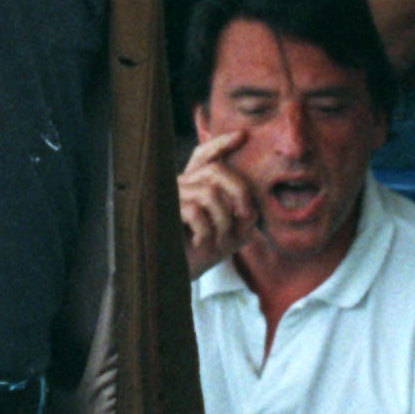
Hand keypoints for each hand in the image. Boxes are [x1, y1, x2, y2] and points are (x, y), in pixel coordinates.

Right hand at [178, 131, 259, 277]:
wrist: (170, 277)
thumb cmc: (199, 254)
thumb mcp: (229, 235)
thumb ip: (243, 218)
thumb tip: (250, 208)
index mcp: (194, 186)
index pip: (203, 156)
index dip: (221, 144)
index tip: (242, 135)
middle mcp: (180, 184)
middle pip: (215, 170)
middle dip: (239, 190)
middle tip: (246, 215)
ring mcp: (170, 196)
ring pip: (210, 193)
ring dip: (224, 220)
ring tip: (220, 241)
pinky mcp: (164, 211)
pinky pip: (196, 212)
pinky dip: (206, 231)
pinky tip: (201, 244)